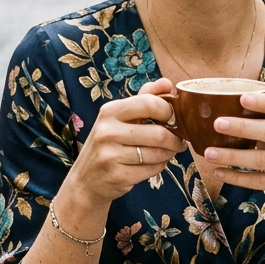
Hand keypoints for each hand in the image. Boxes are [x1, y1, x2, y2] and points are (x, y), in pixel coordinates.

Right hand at [61, 77, 183, 207]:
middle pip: (159, 133)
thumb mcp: (119, 118)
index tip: (173, 119)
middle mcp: (107, 131)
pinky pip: (152, 170)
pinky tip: (151, 165)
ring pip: (158, 153)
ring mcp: (110, 155)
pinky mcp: (118, 176)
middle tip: (178, 142)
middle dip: (175, 139)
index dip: (168, 111)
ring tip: (165, 153)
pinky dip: (158, 167)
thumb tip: (167, 82)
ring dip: (168, 154)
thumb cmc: (108, 145)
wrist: (85, 181)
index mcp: (109, 111)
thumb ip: (144, 98)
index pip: (149, 103)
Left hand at [204, 91, 264, 228]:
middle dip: (243, 127)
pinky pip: (258, 181)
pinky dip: (236, 177)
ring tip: (209, 153)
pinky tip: (218, 172)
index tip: (242, 98)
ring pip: (261, 159)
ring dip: (233, 156)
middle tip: (217, 123)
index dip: (264, 102)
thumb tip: (222, 107)